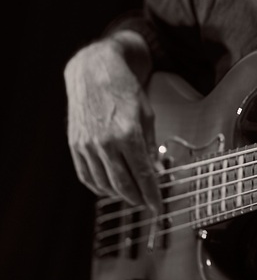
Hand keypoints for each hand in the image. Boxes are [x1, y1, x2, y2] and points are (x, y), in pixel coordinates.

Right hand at [64, 34, 160, 211]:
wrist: (94, 71)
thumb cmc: (125, 90)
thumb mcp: (147, 115)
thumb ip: (150, 146)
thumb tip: (155, 172)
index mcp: (128, 134)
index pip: (142, 175)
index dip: (152, 195)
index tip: (158, 208)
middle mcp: (105, 142)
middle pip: (123, 185)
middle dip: (137, 199)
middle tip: (146, 204)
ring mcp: (87, 145)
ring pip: (104, 184)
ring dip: (119, 195)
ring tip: (131, 196)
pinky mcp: (75, 145)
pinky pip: (86, 176)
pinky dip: (98, 187)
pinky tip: (109, 189)